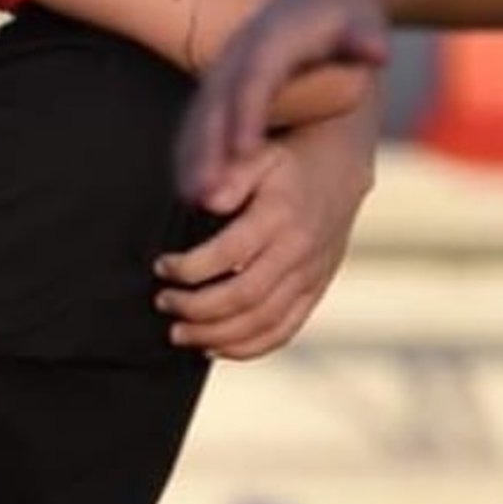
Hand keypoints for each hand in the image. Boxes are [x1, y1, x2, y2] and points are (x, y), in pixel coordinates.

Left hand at [154, 101, 377, 358]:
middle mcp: (298, 252)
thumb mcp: (259, 155)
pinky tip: (214, 347)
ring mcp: (311, 276)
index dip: (189, 268)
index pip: (228, 254)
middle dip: (195, 308)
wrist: (341, 167)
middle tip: (163, 303)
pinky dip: (247, 348)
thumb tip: (207, 201)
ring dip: (215, 335)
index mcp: (280, 217)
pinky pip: (284, 331)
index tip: (161, 266)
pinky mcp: (315, 291)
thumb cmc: (286, 162)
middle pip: (243, 297)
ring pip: (262, 323)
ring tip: (178, 332)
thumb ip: (232, 176)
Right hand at [176, 0, 393, 209]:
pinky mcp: (218, 90)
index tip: (243, 151)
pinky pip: (198, 124)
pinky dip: (191, 154)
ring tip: (191, 198)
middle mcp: (237, 56)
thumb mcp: (361, 20)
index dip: (247, 114)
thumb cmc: (344, 18)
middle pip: (216, 104)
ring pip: (200, 117)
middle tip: (203, 191)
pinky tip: (189, 189)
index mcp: (271, 41)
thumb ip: (365, 37)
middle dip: (208, 148)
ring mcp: (223, 73)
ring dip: (192, 157)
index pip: (255, 80)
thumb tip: (377, 52)